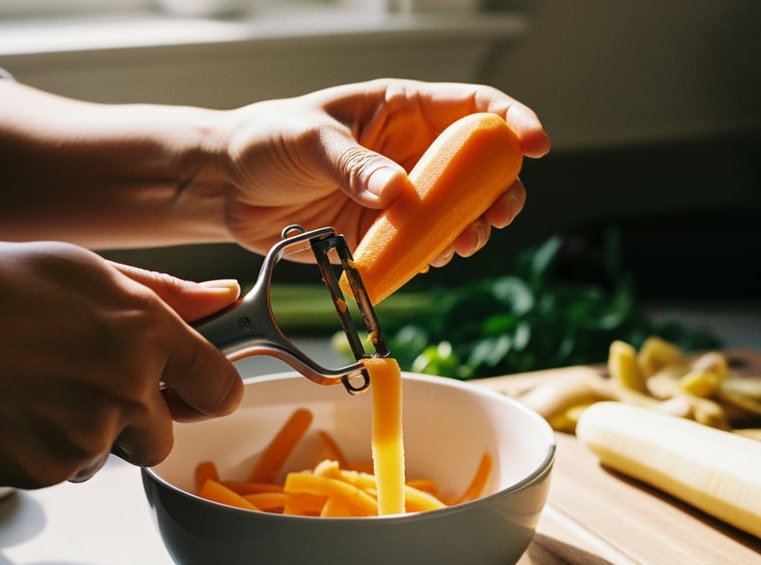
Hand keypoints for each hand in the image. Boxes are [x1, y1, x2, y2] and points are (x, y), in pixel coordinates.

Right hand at [0, 240, 242, 487]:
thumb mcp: (84, 269)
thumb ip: (164, 292)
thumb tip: (221, 298)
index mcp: (146, 332)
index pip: (220, 386)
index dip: (211, 392)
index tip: (198, 393)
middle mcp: (127, 388)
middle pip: (164, 437)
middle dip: (137, 422)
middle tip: (85, 386)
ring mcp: (87, 434)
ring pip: (110, 455)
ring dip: (88, 435)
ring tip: (36, 389)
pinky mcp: (45, 469)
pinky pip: (63, 470)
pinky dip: (43, 450)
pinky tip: (12, 410)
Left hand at [218, 79, 549, 262]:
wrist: (226, 188)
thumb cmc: (264, 141)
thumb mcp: (310, 140)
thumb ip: (354, 165)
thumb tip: (399, 193)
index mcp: (400, 109)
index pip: (472, 107)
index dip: (511, 121)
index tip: (534, 145)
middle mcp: (409, 152)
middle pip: (478, 168)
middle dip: (500, 190)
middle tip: (501, 214)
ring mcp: (399, 195)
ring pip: (457, 212)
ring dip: (470, 230)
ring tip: (462, 245)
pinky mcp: (383, 232)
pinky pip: (423, 245)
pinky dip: (435, 255)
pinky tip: (430, 260)